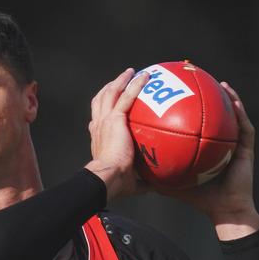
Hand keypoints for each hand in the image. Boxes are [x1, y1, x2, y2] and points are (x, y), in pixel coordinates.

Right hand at [85, 69, 149, 200]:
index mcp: (99, 138)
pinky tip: (144, 76)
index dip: (103, 112)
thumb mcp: (132, 180)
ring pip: (110, 93)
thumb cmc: (117, 182)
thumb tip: (160, 186)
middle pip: (100, 100)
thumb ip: (144, 180)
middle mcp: (99, 126)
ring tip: (131, 73)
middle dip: (110, 88)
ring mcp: (105, 120)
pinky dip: (134, 84)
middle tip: (121, 81)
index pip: (98, 120)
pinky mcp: (114, 119)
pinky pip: (126, 96)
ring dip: (120, 81)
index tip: (112, 108)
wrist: (108, 177)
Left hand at [156, 82, 258, 239]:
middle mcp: (217, 142)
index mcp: (202, 147)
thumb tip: (134, 165)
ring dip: (226, 98)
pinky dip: (239, 112)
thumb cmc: (200, 198)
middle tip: (193, 81)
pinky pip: (243, 125)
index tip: (173, 95)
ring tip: (216, 83)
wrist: (225, 211)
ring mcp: (233, 144)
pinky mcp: (246, 148)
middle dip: (205, 98)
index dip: (185, 109)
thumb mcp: (172, 183)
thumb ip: (156, 173)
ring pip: (230, 115)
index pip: (193, 124)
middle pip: (211, 116)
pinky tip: (233, 99)